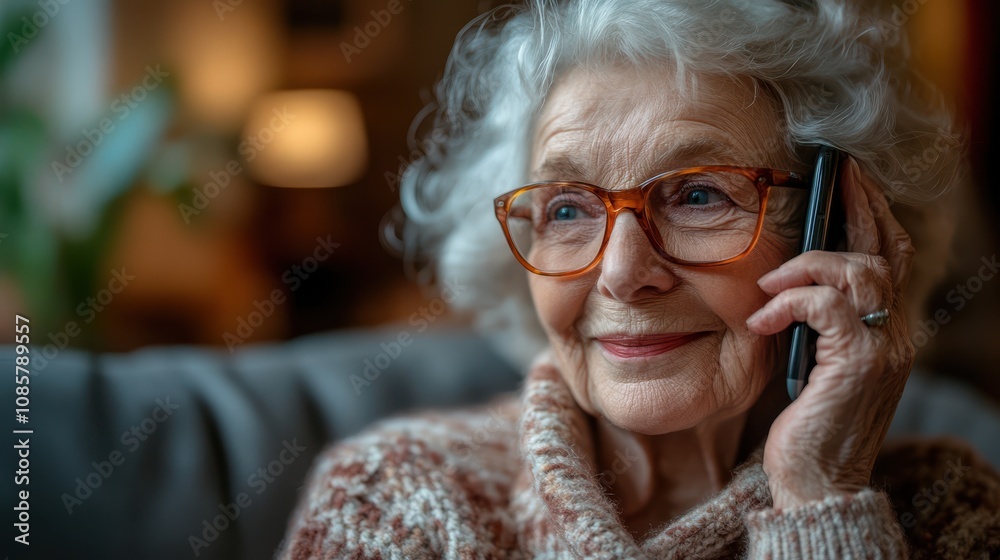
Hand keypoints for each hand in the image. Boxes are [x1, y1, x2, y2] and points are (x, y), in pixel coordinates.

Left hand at [745, 156, 915, 509]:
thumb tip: (784, 282)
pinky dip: (790, 302)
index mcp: (886, 331)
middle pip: (883, 253)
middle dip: (858, 208)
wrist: (816, 481)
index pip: (891, 260)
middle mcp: (896, 334)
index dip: (875, 215)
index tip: (850, 181)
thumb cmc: (806, 423)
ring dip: (807, 265)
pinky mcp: (858, 363)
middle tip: (833, 178)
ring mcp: (882, 348)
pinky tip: (762, 319)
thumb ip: (814, 323)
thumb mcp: (812, 361)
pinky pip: (826, 306)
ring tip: (769, 286)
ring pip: (859, 271)